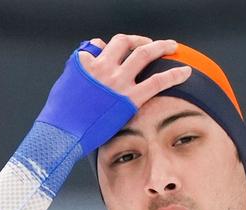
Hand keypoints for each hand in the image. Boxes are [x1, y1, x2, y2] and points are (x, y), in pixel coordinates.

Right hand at [35, 35, 191, 155]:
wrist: (61, 133)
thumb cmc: (59, 116)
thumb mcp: (65, 85)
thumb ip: (79, 70)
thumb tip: (91, 55)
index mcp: (85, 63)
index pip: (102, 46)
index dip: (111, 48)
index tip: (118, 54)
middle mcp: (103, 67)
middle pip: (124, 42)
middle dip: (139, 40)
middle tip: (151, 44)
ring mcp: (117, 81)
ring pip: (144, 54)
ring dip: (160, 47)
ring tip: (172, 47)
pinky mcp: (129, 98)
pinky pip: (156, 81)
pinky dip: (173, 74)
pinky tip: (185, 71)